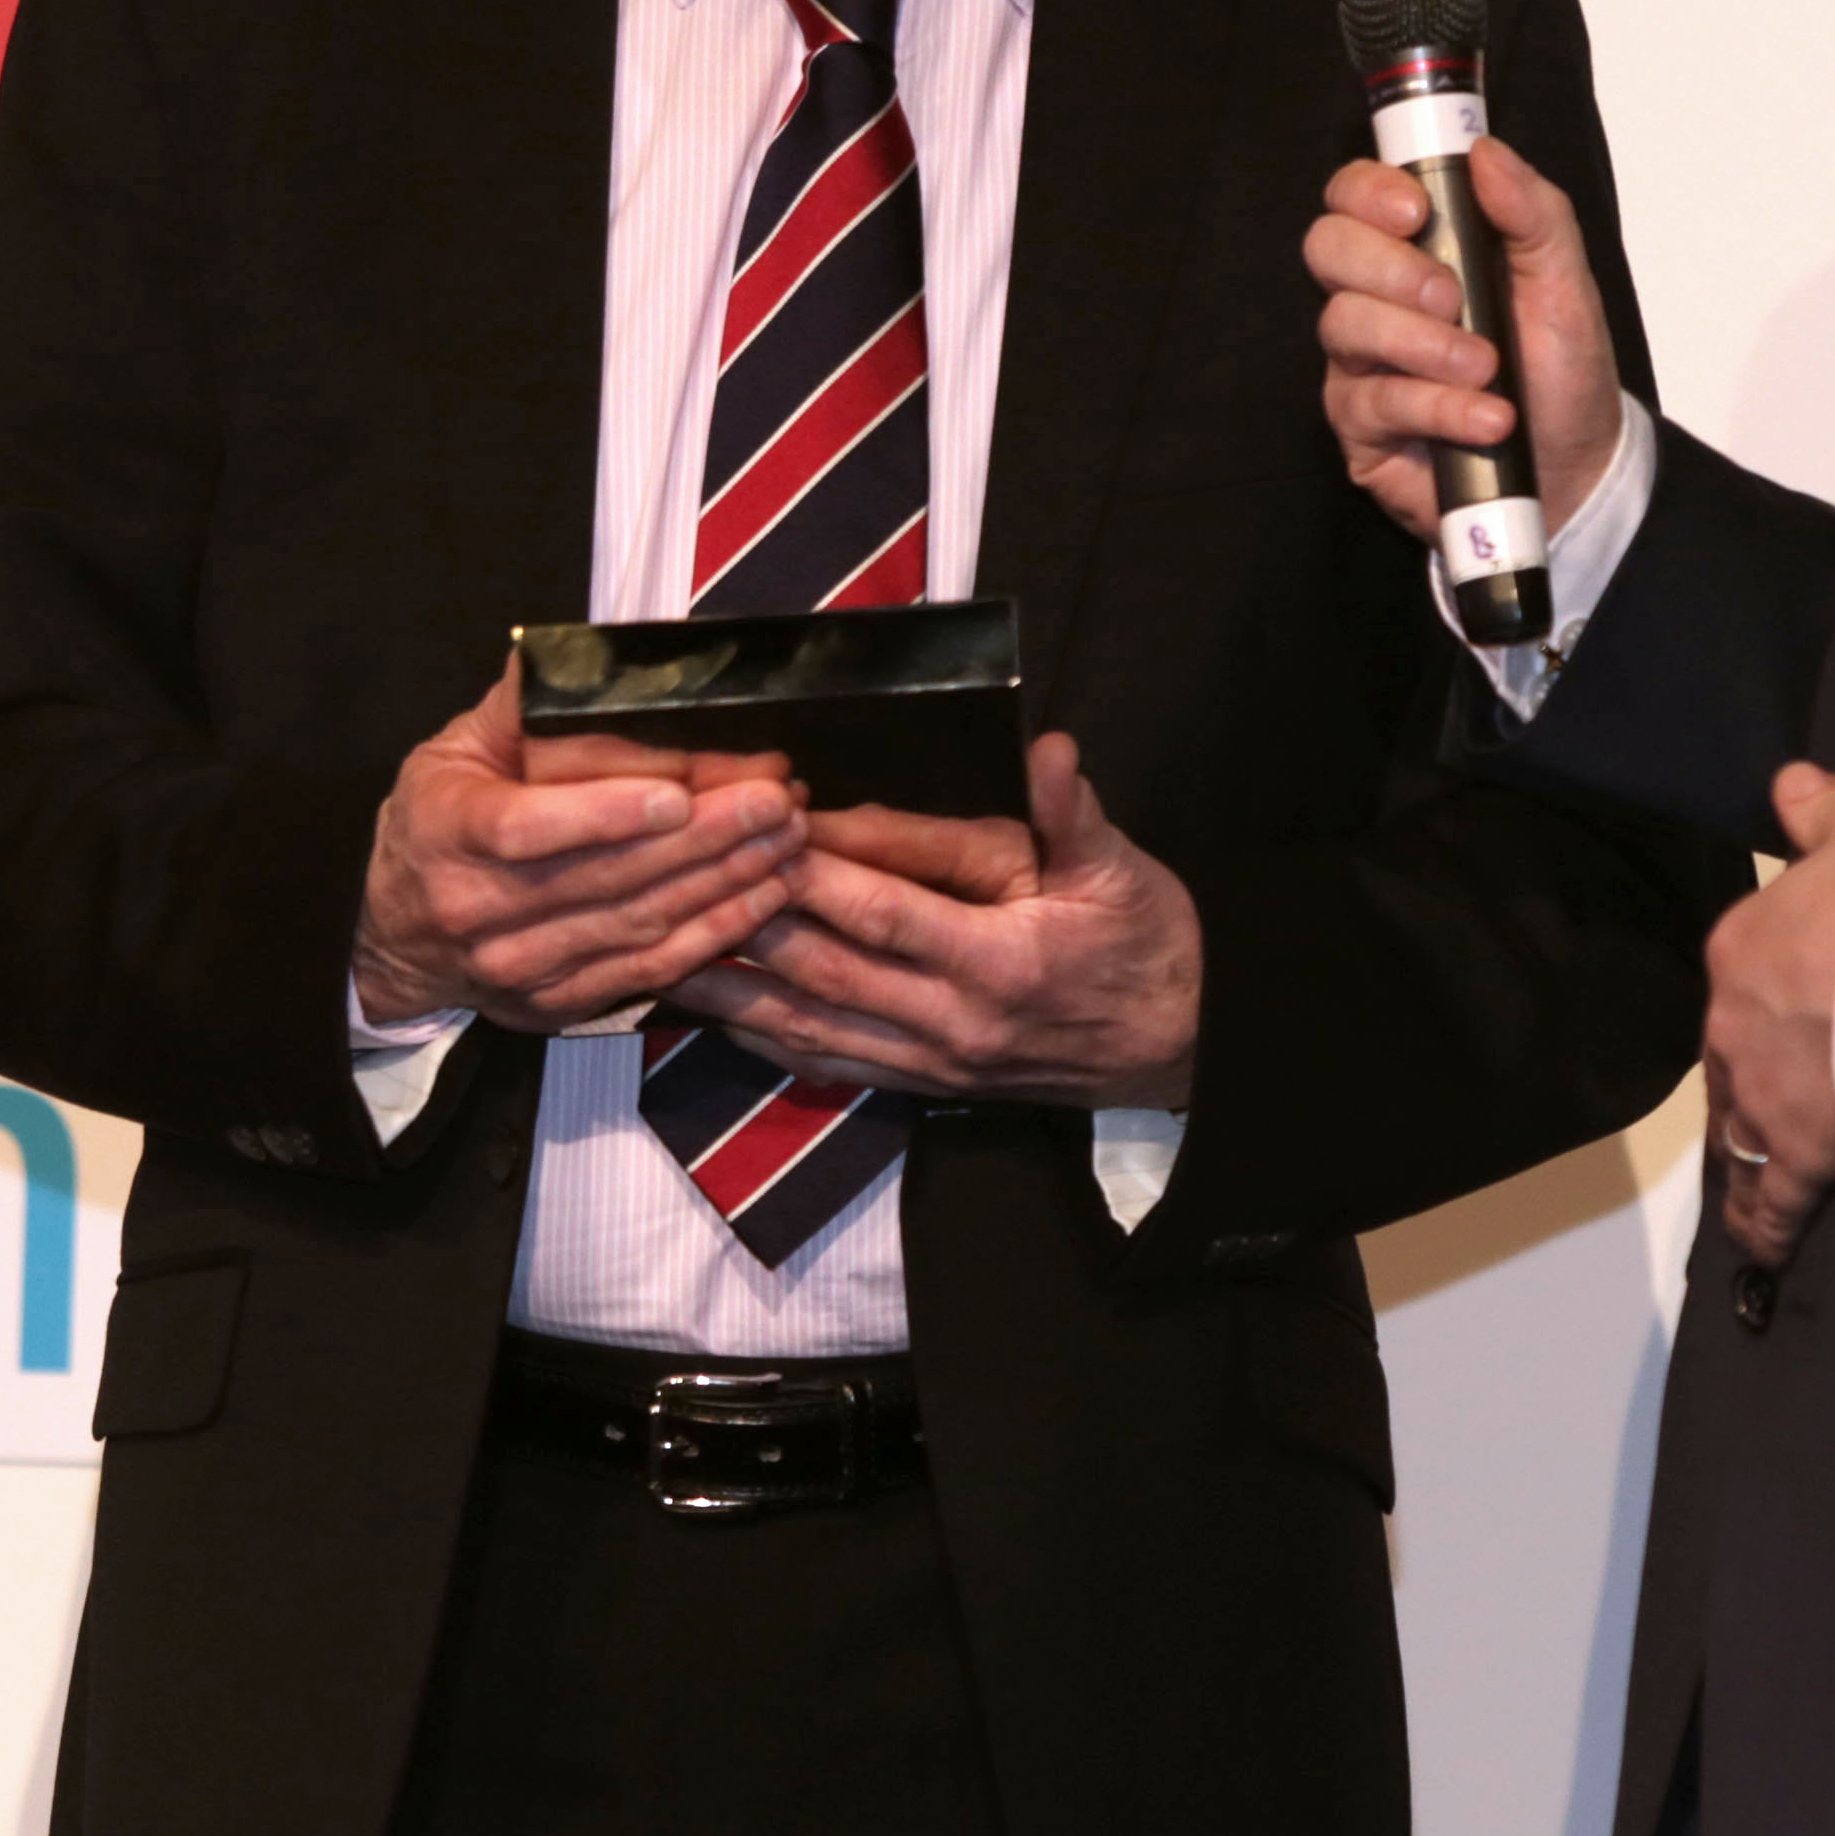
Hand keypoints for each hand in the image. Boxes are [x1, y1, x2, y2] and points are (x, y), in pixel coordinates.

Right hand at [350, 661, 804, 1031]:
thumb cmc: (436, 823)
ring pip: (640, 925)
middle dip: (705, 838)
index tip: (678, 791)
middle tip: (776, 797)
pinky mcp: (561, 1002)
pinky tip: (763, 893)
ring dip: (725, 881)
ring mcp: (522, 967)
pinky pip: (651, 969)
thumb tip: (584, 656)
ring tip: (786, 835)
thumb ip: (522, 705)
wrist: (396, 937)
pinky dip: (715, 933)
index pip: (525, 830)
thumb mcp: (455, 749)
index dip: (604, 815)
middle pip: (607, 878)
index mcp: (449, 833)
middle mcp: (481, 910)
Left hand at [653, 733, 1199, 1108]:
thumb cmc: (1147, 945)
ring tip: (653, 946)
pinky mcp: (920, 1083)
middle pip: (824, 969)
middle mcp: (952, 1022)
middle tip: (671, 876)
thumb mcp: (1122, 869)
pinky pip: (825, 1061)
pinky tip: (709, 1007)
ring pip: (808, 1023)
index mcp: (1000, 961)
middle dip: (744, 921)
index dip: (813, 869)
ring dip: (729, 988)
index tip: (753, 823)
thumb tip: (1050, 751)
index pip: (883, 910)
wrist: (1181, 1049)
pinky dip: (762, 1034)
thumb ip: (1072, 814)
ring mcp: (930, 1061)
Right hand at [1306, 135, 1625, 541]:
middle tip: (1451, 297)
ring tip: (1486, 371)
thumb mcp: (1565, 283)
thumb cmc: (1560, 372)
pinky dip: (1436, 406)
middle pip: (1327, 248)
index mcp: (1419, 248)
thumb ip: (1533, 212)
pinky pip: (1371, 401)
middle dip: (1389, 268)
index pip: (1355, 194)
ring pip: (1343, 324)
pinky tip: (1486, 419)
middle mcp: (1378, 297)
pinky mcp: (1360, 426)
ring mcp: (1361, 361)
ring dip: (1422, 344)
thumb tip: (1485, 151)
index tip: (1417, 212)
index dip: (1368, 192)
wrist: (1575, 470)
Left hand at [1699, 761, 1834, 1266]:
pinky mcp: (1795, 1155)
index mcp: (1742, 952)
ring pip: (1738, 1135)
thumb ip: (1820, 812)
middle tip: (1767, 1109)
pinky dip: (1764, 1225)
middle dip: (1746, 1086)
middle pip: (1730, 1064)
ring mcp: (1760, 1096)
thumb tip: (1789, 776)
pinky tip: (1763, 1249)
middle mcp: (1733, 1027)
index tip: (1777, 1024)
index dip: (1759, 1007)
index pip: (1740, 984)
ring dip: (1743, 1159)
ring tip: (1748, 1187)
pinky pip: (1770, 1200)